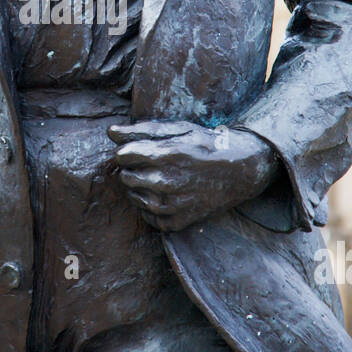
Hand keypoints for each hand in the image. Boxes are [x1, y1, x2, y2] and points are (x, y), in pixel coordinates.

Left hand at [107, 120, 277, 232]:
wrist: (240, 171)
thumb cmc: (206, 145)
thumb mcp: (178, 129)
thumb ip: (141, 130)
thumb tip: (110, 132)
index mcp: (164, 156)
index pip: (122, 155)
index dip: (128, 150)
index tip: (140, 150)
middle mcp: (166, 182)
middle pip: (125, 177)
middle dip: (132, 169)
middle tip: (151, 164)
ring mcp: (171, 205)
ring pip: (134, 197)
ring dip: (139, 188)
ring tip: (159, 178)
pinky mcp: (177, 222)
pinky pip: (148, 217)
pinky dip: (150, 207)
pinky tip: (163, 195)